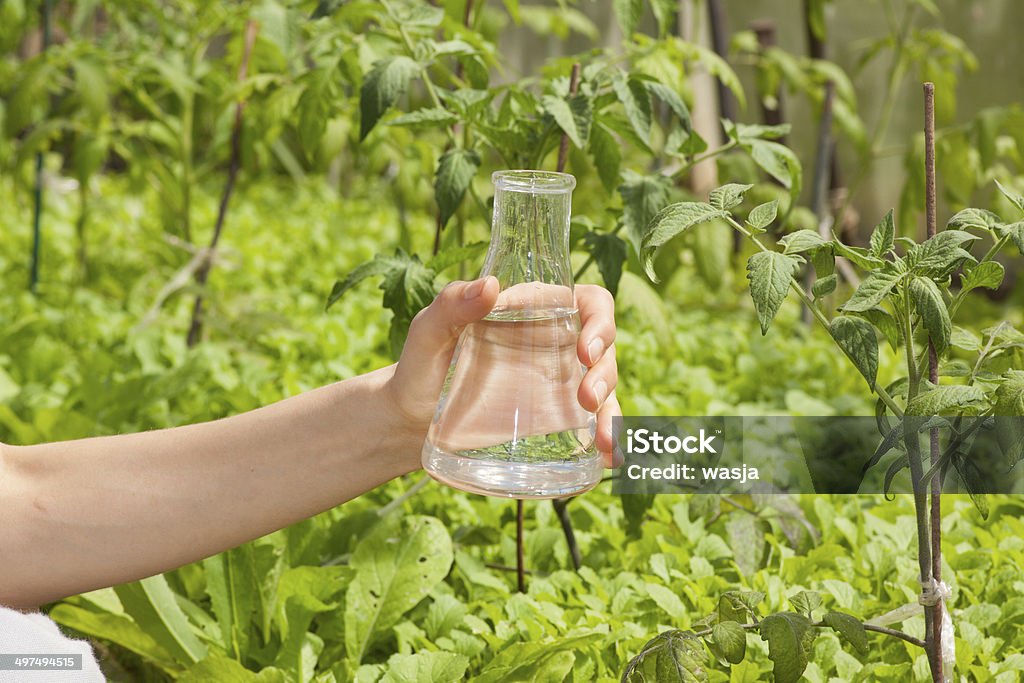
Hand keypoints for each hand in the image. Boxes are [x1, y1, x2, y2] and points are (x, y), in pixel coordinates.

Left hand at [388, 277, 620, 466]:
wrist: (410, 421)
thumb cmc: (421, 365)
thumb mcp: (428, 331)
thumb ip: (451, 304)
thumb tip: (489, 286)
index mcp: (536, 312)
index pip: (589, 303)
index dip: (600, 321)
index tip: (585, 349)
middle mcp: (556, 346)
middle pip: (604, 349)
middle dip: (605, 373)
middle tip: (586, 399)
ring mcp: (559, 387)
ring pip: (606, 390)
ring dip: (613, 412)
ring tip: (603, 440)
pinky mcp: (555, 423)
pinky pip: (593, 428)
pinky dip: (608, 441)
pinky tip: (607, 458)